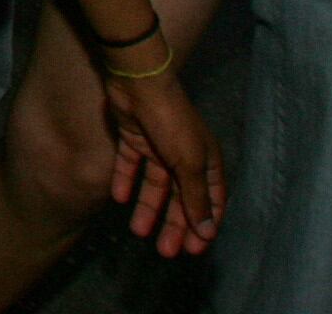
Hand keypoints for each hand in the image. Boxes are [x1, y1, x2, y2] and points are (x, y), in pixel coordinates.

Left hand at [105, 65, 224, 256]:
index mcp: (205, 160)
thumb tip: (208, 232)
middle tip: (165, 251)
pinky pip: (130, 165)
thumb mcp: (188, 162)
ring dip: (148, 208)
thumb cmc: (171, 121)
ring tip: (138, 231)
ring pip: (154, 186)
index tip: (194, 249)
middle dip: (174, 224)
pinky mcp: (133, 138)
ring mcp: (157, 146)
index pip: (212, 200)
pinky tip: (119, 198)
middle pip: (180, 197)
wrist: (137, 81)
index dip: (205, 224)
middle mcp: (184, 155)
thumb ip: (196, 198)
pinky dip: (125, 181)